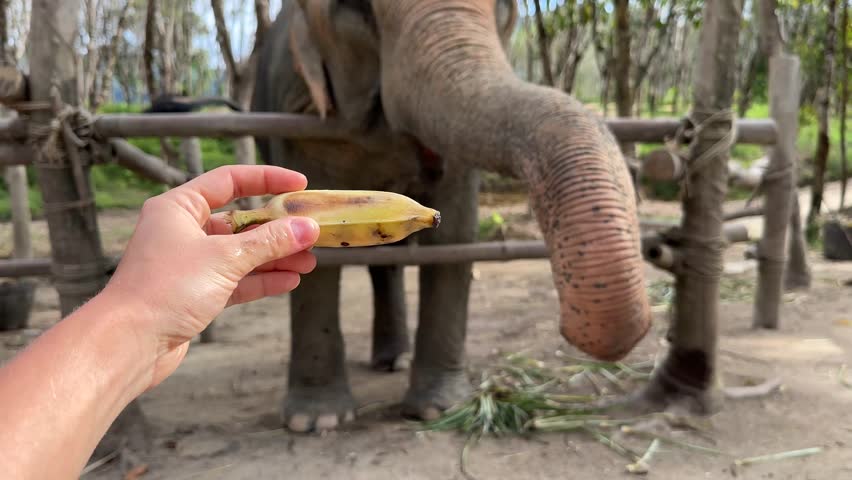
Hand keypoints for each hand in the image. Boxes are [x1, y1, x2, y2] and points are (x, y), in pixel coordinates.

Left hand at [101, 165, 319, 389]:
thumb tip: (307, 228)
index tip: (300, 185)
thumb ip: (270, 242)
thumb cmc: (166, 289)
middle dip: (278, 228)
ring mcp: (189, 263)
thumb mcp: (226, 258)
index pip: (230, 180)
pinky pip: (236, 280)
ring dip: (275, 256)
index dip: (267, 179)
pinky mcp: (195, 293)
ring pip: (241, 253)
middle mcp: (182, 231)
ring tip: (309, 261)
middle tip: (311, 232)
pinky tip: (289, 281)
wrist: (129, 344)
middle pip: (241, 220)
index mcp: (179, 208)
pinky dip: (261, 279)